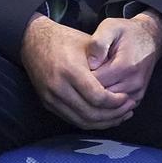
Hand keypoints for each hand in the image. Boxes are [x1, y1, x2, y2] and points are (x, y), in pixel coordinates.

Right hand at [21, 14, 134, 129]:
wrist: (33, 41)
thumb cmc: (65, 40)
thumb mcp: (88, 43)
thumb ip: (104, 62)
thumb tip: (124, 82)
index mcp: (70, 70)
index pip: (97, 97)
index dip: (115, 102)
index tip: (127, 98)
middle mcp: (58, 87)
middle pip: (90, 113)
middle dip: (113, 115)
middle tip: (128, 109)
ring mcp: (51, 98)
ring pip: (81, 121)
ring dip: (103, 122)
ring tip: (120, 116)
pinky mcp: (47, 104)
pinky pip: (72, 119)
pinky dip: (89, 121)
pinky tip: (103, 117)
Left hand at [88, 11, 161, 102]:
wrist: (150, 38)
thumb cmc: (127, 32)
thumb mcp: (110, 27)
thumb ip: (98, 43)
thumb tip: (90, 64)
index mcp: (125, 67)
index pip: (94, 83)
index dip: (81, 78)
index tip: (77, 69)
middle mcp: (133, 83)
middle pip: (100, 98)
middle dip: (87, 90)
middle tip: (79, 78)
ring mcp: (136, 93)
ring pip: (107, 106)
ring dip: (96, 97)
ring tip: (89, 82)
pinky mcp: (137, 99)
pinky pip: (116, 108)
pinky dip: (105, 103)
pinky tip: (99, 90)